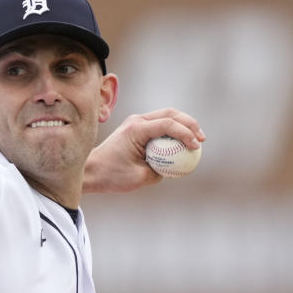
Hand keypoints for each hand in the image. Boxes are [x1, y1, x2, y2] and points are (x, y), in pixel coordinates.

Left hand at [83, 108, 204, 193]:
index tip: (196, 147)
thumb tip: (177, 166)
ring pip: (166, 116)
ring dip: (183, 126)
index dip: (186, 134)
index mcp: (136, 129)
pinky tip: (182, 143)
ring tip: (196, 139)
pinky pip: (159, 126)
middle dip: (190, 124)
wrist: (90, 170)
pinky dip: (173, 131)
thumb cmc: (112, 176)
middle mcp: (136, 121)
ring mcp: (136, 122)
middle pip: (170, 114)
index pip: (168, 124)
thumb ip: (161, 170)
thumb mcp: (140, 178)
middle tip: (202, 139)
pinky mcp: (136, 128)